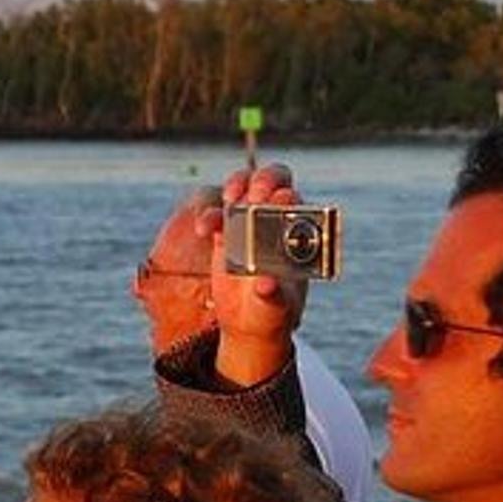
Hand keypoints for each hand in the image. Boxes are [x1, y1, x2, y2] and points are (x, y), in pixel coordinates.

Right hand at [196, 164, 308, 385]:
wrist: (247, 321)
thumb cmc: (272, 313)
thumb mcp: (276, 308)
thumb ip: (272, 295)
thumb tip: (265, 284)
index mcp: (298, 232)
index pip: (295, 201)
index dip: (287, 196)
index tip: (279, 201)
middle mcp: (275, 219)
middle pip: (273, 180)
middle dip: (263, 180)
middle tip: (253, 195)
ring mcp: (249, 222)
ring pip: (243, 187)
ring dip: (236, 186)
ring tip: (230, 200)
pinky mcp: (225, 232)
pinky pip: (216, 213)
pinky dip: (210, 216)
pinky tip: (205, 231)